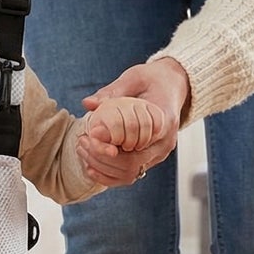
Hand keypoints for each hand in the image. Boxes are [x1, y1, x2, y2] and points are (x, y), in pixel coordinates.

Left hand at [77, 58, 188, 186]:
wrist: (171, 86)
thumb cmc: (152, 80)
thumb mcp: (133, 78)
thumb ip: (112, 92)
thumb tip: (87, 104)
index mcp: (164, 121)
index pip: (135, 144)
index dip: (109, 145)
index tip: (90, 134)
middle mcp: (164, 143)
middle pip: (131, 164)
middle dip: (101, 157)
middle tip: (82, 141)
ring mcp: (159, 154)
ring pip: (129, 174)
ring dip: (103, 166)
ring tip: (83, 149)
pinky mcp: (151, 158)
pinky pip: (130, 175)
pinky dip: (109, 173)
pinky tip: (91, 164)